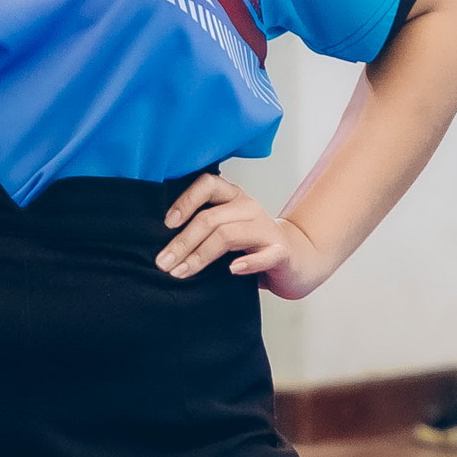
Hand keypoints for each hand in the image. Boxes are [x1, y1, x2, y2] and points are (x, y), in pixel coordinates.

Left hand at [155, 170, 335, 297]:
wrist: (295, 260)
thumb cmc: (251, 246)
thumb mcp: (225, 229)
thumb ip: (202, 228)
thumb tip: (162, 245)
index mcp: (233, 196)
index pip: (207, 184)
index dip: (185, 202)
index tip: (166, 225)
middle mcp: (248, 207)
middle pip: (210, 218)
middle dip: (182, 242)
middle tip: (164, 263)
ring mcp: (266, 229)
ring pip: (227, 236)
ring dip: (200, 256)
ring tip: (182, 273)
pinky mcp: (281, 252)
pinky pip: (264, 255)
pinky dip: (247, 263)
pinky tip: (231, 270)